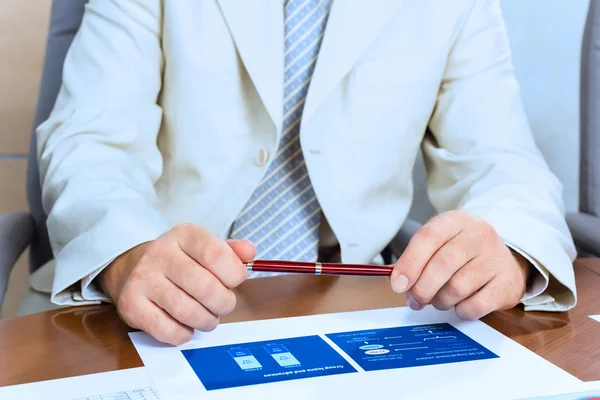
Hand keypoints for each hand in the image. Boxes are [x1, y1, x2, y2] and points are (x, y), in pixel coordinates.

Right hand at [98, 224, 254, 344]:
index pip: (216, 255)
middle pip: (206, 287)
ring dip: (207, 321)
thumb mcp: (204, 248)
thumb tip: (250, 251)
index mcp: (183, 235)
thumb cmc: (180, 262)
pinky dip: (185, 334)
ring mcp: (143, 279)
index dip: (234, 274)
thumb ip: (231, 251)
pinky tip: (185, 325)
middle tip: (223, 305)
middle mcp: (160, 253)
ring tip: (207, 317)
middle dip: (224, 303)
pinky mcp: (132, 305)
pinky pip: (169, 330)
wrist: (133, 269)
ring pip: (188, 312)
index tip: (234, 281)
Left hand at [390, 210, 530, 319]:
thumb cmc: (463, 253)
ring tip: (439, 300)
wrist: (504, 258)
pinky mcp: (508, 282)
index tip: (398, 284)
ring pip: (457, 287)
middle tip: (415, 300)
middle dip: (422, 288)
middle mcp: (479, 235)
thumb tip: (396, 280)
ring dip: (441, 301)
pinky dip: (461, 310)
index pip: (428, 237)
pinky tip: (460, 304)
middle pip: (442, 264)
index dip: (410, 262)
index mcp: (456, 221)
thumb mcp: (439, 244)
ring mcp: (496, 258)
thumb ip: (416, 259)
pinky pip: (476, 305)